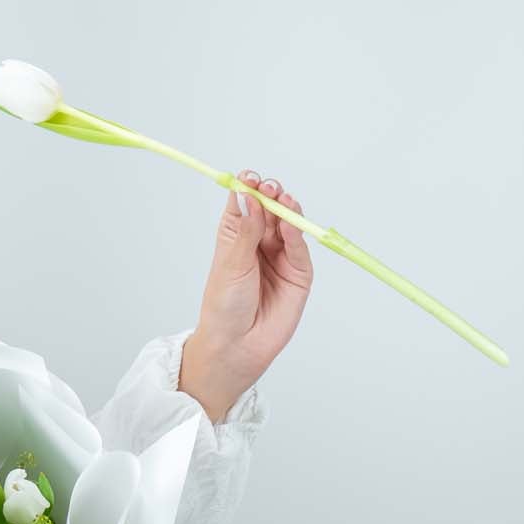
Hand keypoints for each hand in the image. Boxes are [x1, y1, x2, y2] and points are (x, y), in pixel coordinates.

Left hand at [183, 168, 313, 412]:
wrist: (235, 345)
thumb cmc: (224, 307)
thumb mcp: (231, 264)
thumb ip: (245, 230)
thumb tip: (249, 196)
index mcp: (236, 237)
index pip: (246, 204)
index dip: (248, 189)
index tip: (248, 178)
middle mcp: (260, 244)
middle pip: (270, 210)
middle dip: (271, 196)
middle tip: (269, 188)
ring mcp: (281, 258)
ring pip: (288, 226)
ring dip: (286, 210)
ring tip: (282, 199)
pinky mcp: (299, 275)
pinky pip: (300, 249)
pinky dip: (296, 235)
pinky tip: (289, 224)